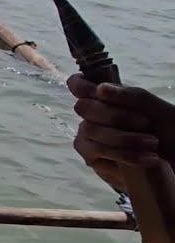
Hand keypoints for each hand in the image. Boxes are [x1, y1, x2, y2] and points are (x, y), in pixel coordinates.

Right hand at [68, 74, 174, 191]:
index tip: (98, 92)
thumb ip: (131, 96)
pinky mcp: (91, 157)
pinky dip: (123, 154)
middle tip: (146, 123)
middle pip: (83, 107)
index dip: (80, 85)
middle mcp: (93, 115)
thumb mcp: (156, 109)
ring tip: (153, 143)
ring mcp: (88, 135)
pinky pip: (96, 151)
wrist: (174, 155)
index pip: (78, 85)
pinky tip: (146, 158)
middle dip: (115, 116)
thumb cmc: (166, 129)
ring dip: (123, 137)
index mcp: (106, 98)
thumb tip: (100, 89)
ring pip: (89, 130)